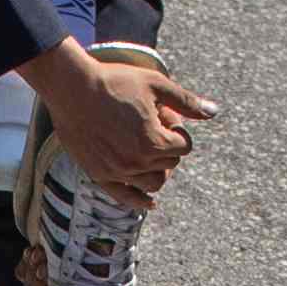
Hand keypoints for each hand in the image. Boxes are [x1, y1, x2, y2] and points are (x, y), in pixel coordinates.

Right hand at [36, 40, 207, 202]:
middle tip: (148, 120)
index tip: (162, 112)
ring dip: (157, 169)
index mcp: (154, 143)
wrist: (72, 87)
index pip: (183, 146)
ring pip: (153, 184)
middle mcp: (137, 163)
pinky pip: (125, 197)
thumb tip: (214, 112)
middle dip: (166, 143)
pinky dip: (139, 201)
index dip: (177, 127)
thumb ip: (187, 102)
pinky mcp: (99, 175)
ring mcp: (117, 172)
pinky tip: (149, 204)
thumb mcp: (156, 85)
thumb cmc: (115, 81)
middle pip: (169, 164)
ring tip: (145, 147)